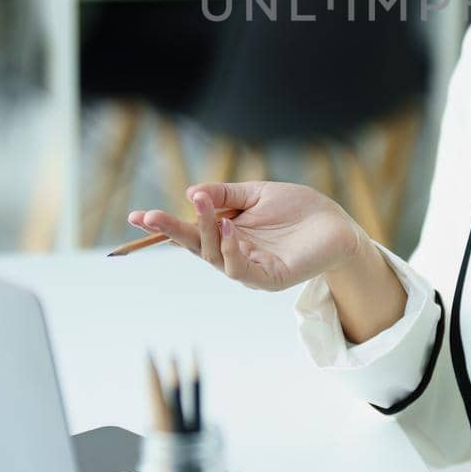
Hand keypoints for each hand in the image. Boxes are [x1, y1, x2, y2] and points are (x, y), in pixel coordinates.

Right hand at [127, 180, 367, 292]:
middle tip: (151, 215)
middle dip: (172, 231)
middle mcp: (232, 255)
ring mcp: (250, 269)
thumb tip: (192, 193)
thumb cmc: (297, 208)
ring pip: (215, 258)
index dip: (163, 226)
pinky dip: (232, 249)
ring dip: (205, 234)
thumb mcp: (255, 193)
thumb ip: (225, 194)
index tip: (135, 216)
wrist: (336, 223)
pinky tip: (230, 228)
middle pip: (195, 247)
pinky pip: (243, 268)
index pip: (189, 232)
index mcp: (226, 234)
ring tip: (205, 209)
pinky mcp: (270, 278)